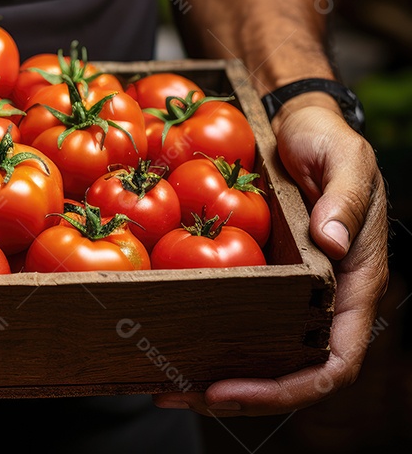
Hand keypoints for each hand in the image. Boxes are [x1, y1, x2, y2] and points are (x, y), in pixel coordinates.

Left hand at [153, 105, 389, 415]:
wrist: (295, 120)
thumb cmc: (327, 139)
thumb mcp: (345, 159)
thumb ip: (344, 199)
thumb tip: (333, 243)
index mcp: (355, 284)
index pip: (335, 361)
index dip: (286, 388)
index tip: (230, 388)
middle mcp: (323, 300)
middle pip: (290, 374)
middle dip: (239, 397)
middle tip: (177, 395)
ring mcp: (290, 292)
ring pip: (259, 356)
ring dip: (214, 379)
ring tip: (162, 386)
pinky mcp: (260, 276)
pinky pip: (236, 319)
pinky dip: (204, 339)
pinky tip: (166, 344)